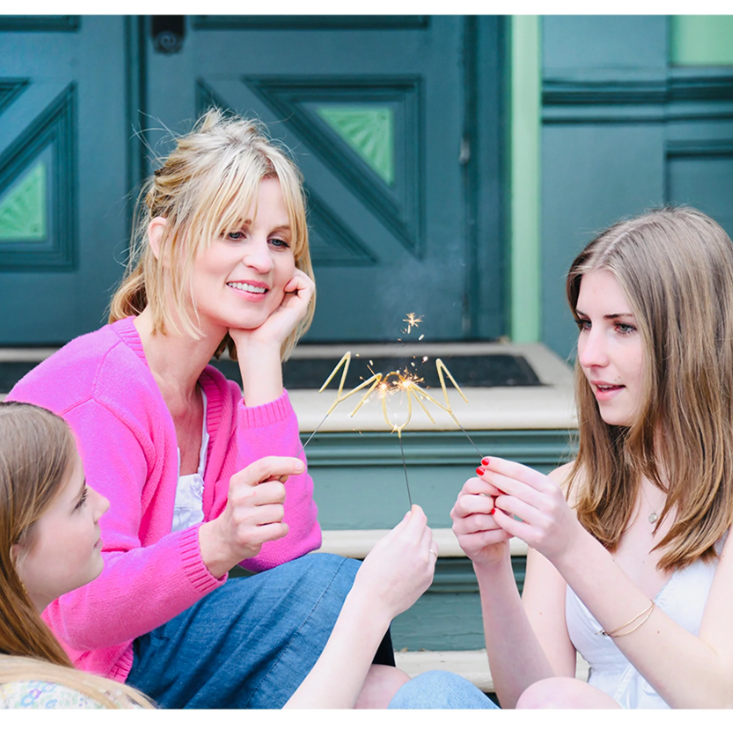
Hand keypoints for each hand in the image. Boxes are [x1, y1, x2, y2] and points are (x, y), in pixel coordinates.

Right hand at [199, 456, 303, 576]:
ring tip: (264, 518)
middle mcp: (239, 497)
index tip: (300, 466)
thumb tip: (295, 467)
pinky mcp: (248, 537)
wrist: (226, 537)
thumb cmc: (245, 507)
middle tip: (266, 504)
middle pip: (279, 490)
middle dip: (279, 498)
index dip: (286, 463)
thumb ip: (271, 476)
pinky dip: (280, 530)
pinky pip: (280, 529)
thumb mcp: (251, 487)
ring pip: (280, 511)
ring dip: (278, 516)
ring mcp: (242, 518)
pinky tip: (267, 529)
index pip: (265, 465)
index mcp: (239, 481)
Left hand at [229, 268, 314, 353]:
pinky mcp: (300, 308)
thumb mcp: (240, 310)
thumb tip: (226, 288)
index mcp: (277, 304)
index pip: (283, 280)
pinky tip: (284, 285)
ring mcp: (296, 306)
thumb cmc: (244, 333)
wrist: (254, 346)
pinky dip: (298, 279)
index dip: (276, 271)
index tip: (262, 273)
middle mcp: (289, 304)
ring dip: (294, 273)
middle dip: (285, 270)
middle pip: (294, 277)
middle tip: (271, 273)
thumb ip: (237, 300)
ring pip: (304, 280)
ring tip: (280, 279)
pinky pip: (308, 286)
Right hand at [351, 505, 436, 621]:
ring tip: (408, 549)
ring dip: (424, 541)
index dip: (417, 511)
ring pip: (432, 544)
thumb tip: (410, 516)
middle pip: (427, 530)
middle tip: (406, 532)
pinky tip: (409, 564)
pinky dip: (424, 556)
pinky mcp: (429, 578)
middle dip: (418, 526)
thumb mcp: (381, 546)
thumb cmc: (372, 574)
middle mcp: (421, 553)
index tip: (413, 510)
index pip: (420, 518)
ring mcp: (427, 567)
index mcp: (407, 542)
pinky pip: (431, 560)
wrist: (374, 603)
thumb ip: (399, 529)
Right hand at [451, 473, 512, 567]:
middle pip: (466, 502)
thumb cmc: (500, 520)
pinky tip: (510, 532)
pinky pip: (483, 537)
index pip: (470, 485)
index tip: (505, 490)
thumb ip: (500, 492)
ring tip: (510, 522)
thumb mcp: (501, 503)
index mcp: (464, 496)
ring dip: (498, 521)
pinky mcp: (465, 544)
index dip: (489, 486)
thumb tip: (507, 481)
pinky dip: (500, 534)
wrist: (497, 548)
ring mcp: (458, 528)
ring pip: (477, 521)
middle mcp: (457, 510)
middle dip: (488, 504)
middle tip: (502, 508)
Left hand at [478, 457, 581, 562]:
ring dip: (496, 499)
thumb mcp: (547, 494)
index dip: (500, 465)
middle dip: (492, 477)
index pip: (520, 471)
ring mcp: (543, 521)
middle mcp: (549, 502)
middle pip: (512, 485)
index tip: (485, 461)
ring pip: (509, 503)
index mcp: (551, 488)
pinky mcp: (536, 537)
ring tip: (492, 498)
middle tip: (479, 473)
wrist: (571, 544)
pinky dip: (498, 517)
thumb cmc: (554, 515)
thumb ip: (527, 483)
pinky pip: (509, 523)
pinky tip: (494, 513)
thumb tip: (497, 468)